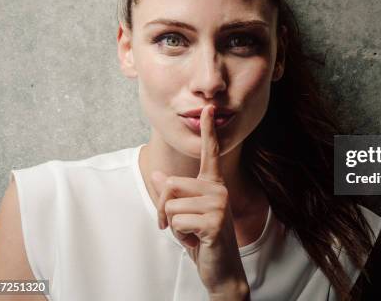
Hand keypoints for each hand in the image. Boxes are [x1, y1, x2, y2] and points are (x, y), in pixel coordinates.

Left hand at [151, 105, 249, 299]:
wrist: (221, 270)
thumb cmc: (203, 241)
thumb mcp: (183, 216)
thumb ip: (172, 196)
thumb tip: (158, 175)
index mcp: (213, 185)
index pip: (210, 153)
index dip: (208, 131)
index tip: (208, 109)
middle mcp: (219, 189)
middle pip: (171, 184)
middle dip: (163, 210)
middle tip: (176, 227)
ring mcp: (219, 204)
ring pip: (170, 205)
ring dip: (172, 225)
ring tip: (190, 235)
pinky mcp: (214, 221)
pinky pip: (177, 221)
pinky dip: (179, 236)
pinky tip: (196, 242)